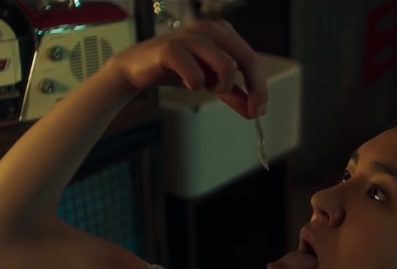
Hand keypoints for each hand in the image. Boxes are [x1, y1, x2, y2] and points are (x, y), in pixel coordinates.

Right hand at [110, 20, 266, 118]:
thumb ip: (233, 94)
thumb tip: (254, 110)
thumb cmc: (176, 68)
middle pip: (246, 59)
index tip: (259, 109)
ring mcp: (191, 36)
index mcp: (222, 32)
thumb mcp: (211, 81)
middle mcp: (209, 29)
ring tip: (205, 87)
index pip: (251, 58)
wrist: (137, 67)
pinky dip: (196, 85)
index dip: (259, 86)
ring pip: (226, 65)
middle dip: (253, 89)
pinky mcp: (171, 49)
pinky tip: (187, 83)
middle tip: (250, 111)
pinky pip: (197, 75)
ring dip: (220, 86)